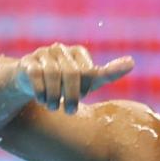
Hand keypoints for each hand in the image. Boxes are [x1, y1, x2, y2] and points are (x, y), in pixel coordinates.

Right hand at [15, 43, 133, 113]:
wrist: (32, 82)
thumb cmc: (67, 83)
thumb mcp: (89, 81)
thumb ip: (108, 73)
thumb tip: (132, 62)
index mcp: (78, 52)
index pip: (88, 72)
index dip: (86, 88)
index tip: (83, 96)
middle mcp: (61, 49)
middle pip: (72, 74)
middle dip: (72, 96)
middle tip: (71, 111)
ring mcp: (43, 54)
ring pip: (53, 75)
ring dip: (56, 97)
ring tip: (54, 108)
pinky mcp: (27, 62)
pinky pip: (36, 75)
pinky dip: (41, 92)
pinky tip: (42, 101)